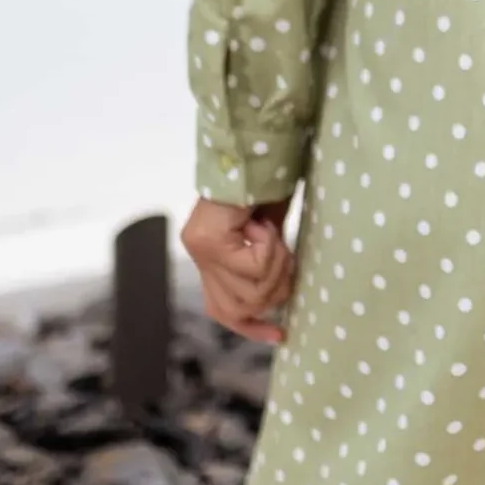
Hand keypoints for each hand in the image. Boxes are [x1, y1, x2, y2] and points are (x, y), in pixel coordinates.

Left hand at [181, 195, 294, 344]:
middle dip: (275, 288)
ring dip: (276, 267)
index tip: (281, 335)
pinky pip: (253, 267)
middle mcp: (199, 257)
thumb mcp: (269, 235)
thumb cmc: (269, 186)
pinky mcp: (208, 241)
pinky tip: (264, 225)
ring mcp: (200, 250)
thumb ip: (264, 265)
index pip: (222, 311)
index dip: (251, 328)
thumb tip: (278, 301)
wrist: (258, 149)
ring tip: (276, 236)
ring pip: (251, 292)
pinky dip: (271, 248)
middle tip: (286, 254)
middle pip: (241, 308)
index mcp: (210, 258)